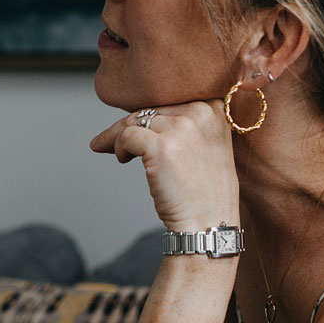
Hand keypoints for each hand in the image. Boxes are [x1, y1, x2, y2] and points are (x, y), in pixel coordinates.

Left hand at [88, 101, 239, 230]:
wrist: (208, 223)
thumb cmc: (204, 190)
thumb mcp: (208, 144)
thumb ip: (186, 122)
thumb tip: (142, 110)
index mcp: (215, 107)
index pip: (169, 98)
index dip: (147, 110)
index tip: (132, 121)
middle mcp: (201, 112)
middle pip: (150, 108)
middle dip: (127, 124)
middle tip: (108, 139)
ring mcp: (182, 128)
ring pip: (134, 120)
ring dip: (118, 136)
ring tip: (116, 152)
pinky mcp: (161, 146)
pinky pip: (127, 136)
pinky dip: (117, 146)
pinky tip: (122, 159)